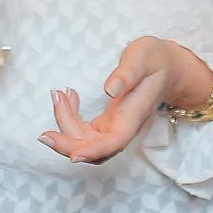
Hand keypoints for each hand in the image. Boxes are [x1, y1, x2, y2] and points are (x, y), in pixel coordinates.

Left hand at [40, 37, 207, 164]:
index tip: (73, 156)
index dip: (94, 151)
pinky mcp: (108, 122)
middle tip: (43, 135)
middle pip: (94, 148)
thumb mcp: (142, 56)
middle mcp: (124, 126)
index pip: (114, 141)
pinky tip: (67, 97)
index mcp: (134, 114)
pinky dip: (70, 118)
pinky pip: (85, 130)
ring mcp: (115, 126)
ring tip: (58, 95)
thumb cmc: (155, 59)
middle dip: (67, 145)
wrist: (168, 67)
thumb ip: (127, 73)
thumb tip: (109, 89)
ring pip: (85, 140)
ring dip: (65, 125)